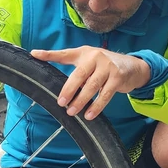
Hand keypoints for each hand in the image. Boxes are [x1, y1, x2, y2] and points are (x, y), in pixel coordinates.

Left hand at [30, 47, 150, 119]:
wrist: (132, 66)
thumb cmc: (104, 65)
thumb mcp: (88, 61)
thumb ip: (73, 66)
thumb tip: (55, 78)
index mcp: (84, 53)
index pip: (64, 54)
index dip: (49, 54)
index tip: (34, 54)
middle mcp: (95, 57)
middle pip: (79, 74)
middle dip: (69, 90)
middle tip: (61, 103)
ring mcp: (108, 67)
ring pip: (91, 86)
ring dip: (81, 101)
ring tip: (72, 112)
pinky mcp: (117, 78)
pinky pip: (105, 94)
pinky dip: (97, 106)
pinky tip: (89, 115)